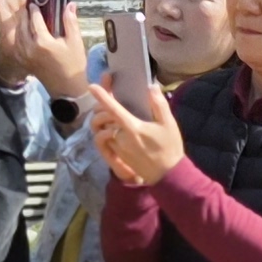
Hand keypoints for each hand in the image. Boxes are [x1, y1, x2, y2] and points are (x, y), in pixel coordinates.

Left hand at [0, 0, 92, 102]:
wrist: (67, 89)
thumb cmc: (73, 66)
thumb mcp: (75, 42)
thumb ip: (70, 21)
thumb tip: (70, 4)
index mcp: (42, 42)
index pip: (35, 19)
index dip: (35, 9)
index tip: (36, 0)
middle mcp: (30, 47)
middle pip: (23, 24)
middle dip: (24, 12)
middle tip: (26, 1)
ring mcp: (25, 54)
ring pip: (18, 32)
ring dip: (19, 21)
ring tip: (22, 12)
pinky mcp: (24, 59)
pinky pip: (18, 42)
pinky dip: (19, 33)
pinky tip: (22, 28)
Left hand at [87, 69, 186, 185]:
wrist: (167, 175)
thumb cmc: (169, 148)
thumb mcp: (169, 124)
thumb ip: (159, 104)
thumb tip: (151, 87)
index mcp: (132, 128)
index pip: (113, 109)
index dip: (102, 96)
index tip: (92, 86)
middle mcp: (121, 138)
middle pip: (102, 117)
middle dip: (101, 106)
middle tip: (108, 97)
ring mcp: (117, 147)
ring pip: (102, 128)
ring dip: (103, 119)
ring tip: (110, 112)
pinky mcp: (118, 154)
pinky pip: (106, 139)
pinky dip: (107, 129)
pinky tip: (116, 126)